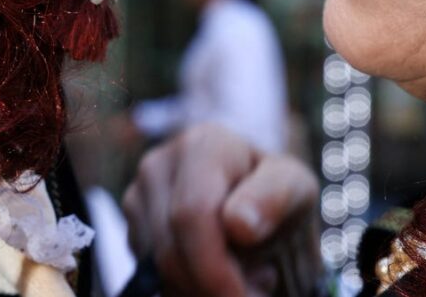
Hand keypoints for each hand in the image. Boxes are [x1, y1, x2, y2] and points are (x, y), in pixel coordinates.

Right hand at [122, 124, 319, 296]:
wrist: (253, 201)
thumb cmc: (275, 193)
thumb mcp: (294, 189)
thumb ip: (274, 199)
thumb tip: (238, 223)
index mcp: (203, 144)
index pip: (193, 215)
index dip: (215, 269)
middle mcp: (160, 162)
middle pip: (170, 247)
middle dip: (210, 286)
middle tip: (252, 294)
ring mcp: (138, 192)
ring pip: (156, 265)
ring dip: (198, 289)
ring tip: (239, 277)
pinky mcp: (130, 222)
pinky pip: (148, 269)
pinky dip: (182, 285)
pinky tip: (212, 271)